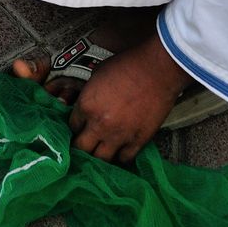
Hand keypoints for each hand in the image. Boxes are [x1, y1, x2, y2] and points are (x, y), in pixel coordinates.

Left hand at [68, 33, 193, 162]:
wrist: (155, 71)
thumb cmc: (125, 66)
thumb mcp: (96, 75)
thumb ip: (89, 95)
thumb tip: (88, 104)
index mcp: (86, 105)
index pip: (72, 126)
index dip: (75, 126)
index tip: (80, 126)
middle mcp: (99, 124)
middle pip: (82, 147)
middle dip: (81, 145)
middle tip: (85, 142)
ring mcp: (119, 136)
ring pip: (101, 159)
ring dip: (99, 155)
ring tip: (101, 150)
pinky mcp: (138, 142)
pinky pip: (124, 159)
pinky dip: (120, 156)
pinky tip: (119, 151)